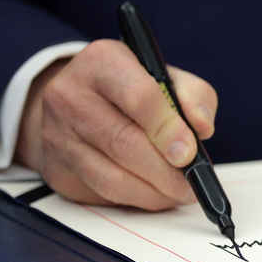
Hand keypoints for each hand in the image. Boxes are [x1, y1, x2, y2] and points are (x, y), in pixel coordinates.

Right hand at [15, 39, 217, 209]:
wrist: (73, 103)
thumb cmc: (127, 90)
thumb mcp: (164, 77)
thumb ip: (193, 95)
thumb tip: (203, 128)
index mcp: (101, 62)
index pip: (138, 96)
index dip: (168, 128)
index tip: (190, 152)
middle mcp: (71, 96)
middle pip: (124, 143)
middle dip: (166, 171)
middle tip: (191, 182)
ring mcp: (59, 135)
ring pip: (112, 177)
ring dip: (154, 192)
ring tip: (179, 191)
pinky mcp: (58, 169)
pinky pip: (102, 194)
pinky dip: (137, 199)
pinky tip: (156, 194)